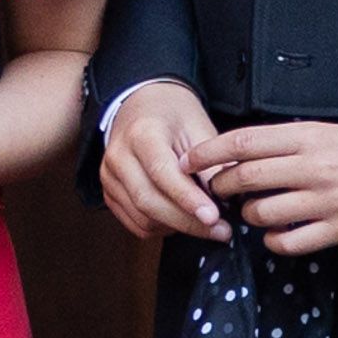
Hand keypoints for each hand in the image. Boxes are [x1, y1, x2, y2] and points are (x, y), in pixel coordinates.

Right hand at [101, 83, 226, 239]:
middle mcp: (119, 156)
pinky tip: (181, 220)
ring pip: (143, 218)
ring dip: (177, 227)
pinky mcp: (110, 193)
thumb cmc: (173, 116)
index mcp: (141, 133)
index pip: (162, 173)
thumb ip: (210, 163)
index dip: (188, 199)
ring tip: (205, 224)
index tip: (213, 217)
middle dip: (187, 222)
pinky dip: (162, 228)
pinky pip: (136, 223)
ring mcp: (110, 177)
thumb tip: (228, 198)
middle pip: (149, 201)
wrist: (143, 106)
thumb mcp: (198, 128)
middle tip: (221, 231)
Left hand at [194, 120, 337, 255]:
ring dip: (247, 214)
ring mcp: (325, 201)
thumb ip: (282, 142)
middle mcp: (312, 168)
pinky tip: (273, 233)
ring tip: (251, 210)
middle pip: (246, 178)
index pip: (244, 142)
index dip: (210, 152)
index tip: (190, 160)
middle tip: (215, 189)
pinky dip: (272, 240)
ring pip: (262, 213)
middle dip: (221, 186)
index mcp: (306, 137)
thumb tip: (236, 153)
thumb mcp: (320, 130)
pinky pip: (290, 242)